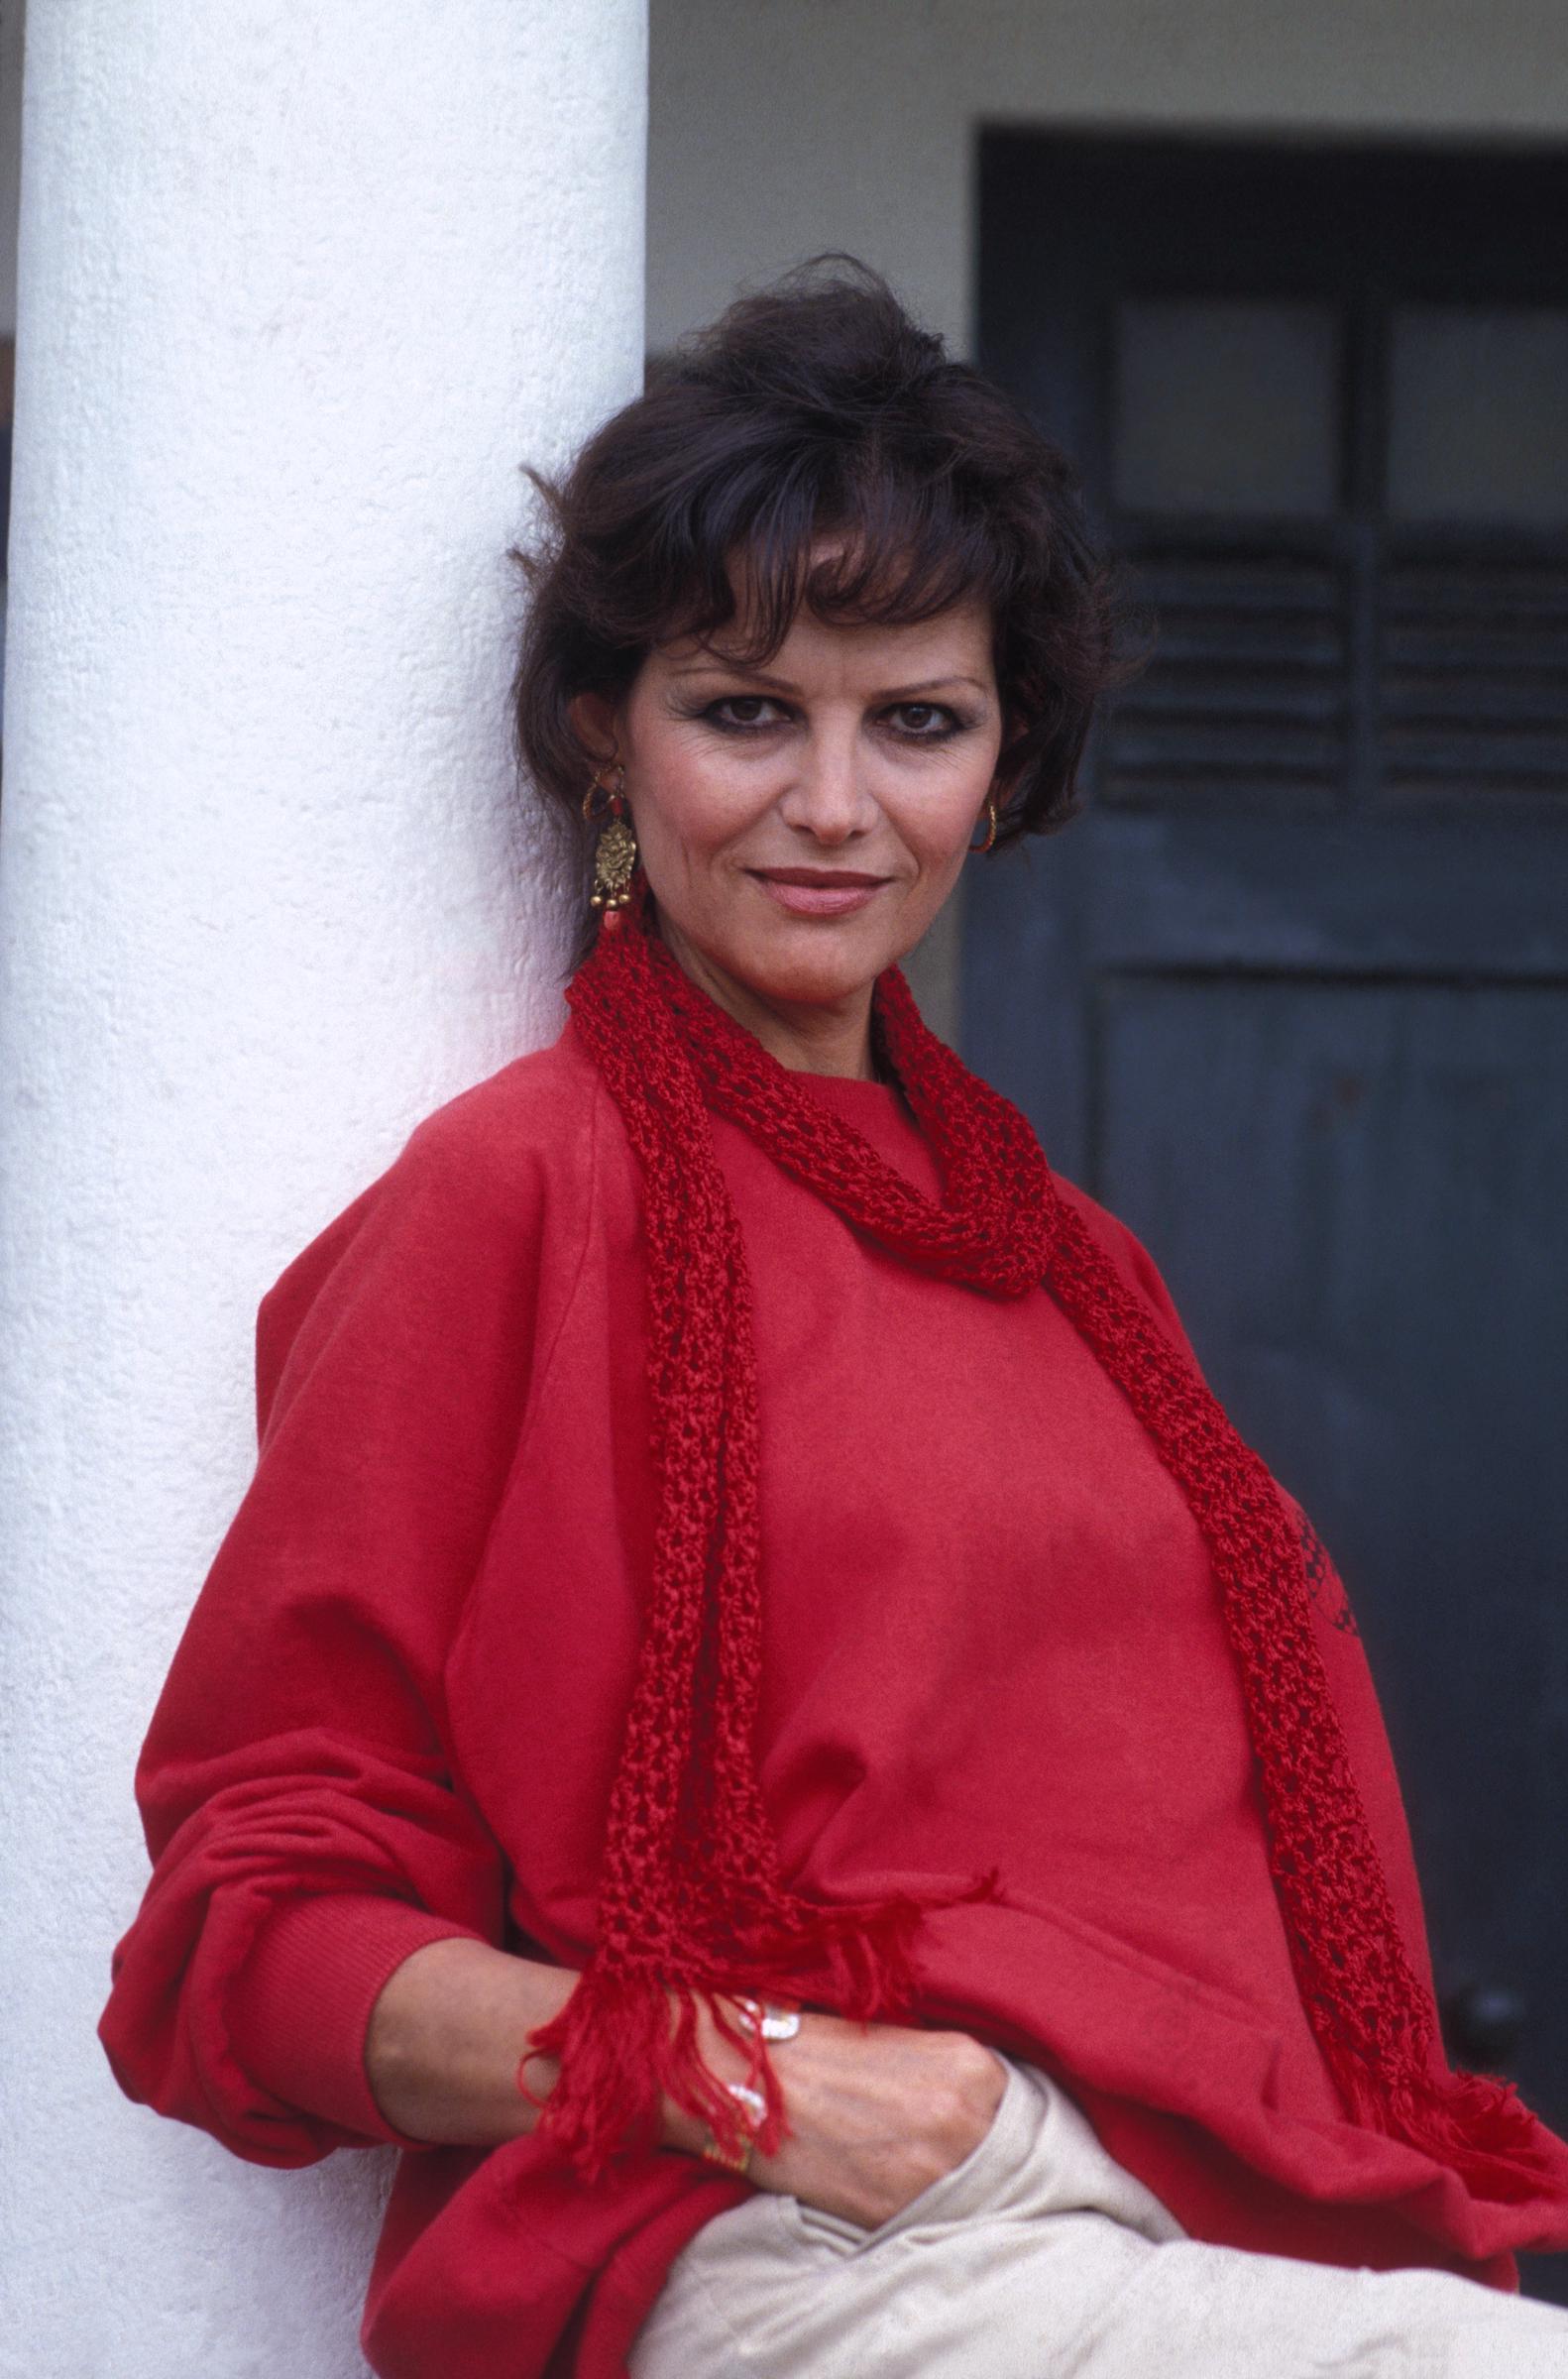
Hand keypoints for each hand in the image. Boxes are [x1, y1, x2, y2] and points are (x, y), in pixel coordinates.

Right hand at [663, 2001, 1006, 2230]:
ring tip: (935, 2182)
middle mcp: (963, 2116)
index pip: (1030, 2113)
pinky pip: (938, 2224)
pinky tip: (910, 2201)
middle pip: (1013, 2159)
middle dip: (998, 2164)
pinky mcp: (894, 2210)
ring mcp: (933, 2169)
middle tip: (969, 2164)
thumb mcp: (909, 2039)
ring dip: (970, 2195)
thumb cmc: (820, 2049)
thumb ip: (960, 2076)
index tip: (1008, 2140)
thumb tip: (993, 2112)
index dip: (1018, 2130)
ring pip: (983, 2196)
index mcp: (971, 2067)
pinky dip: (932, 2218)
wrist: (748, 2076)